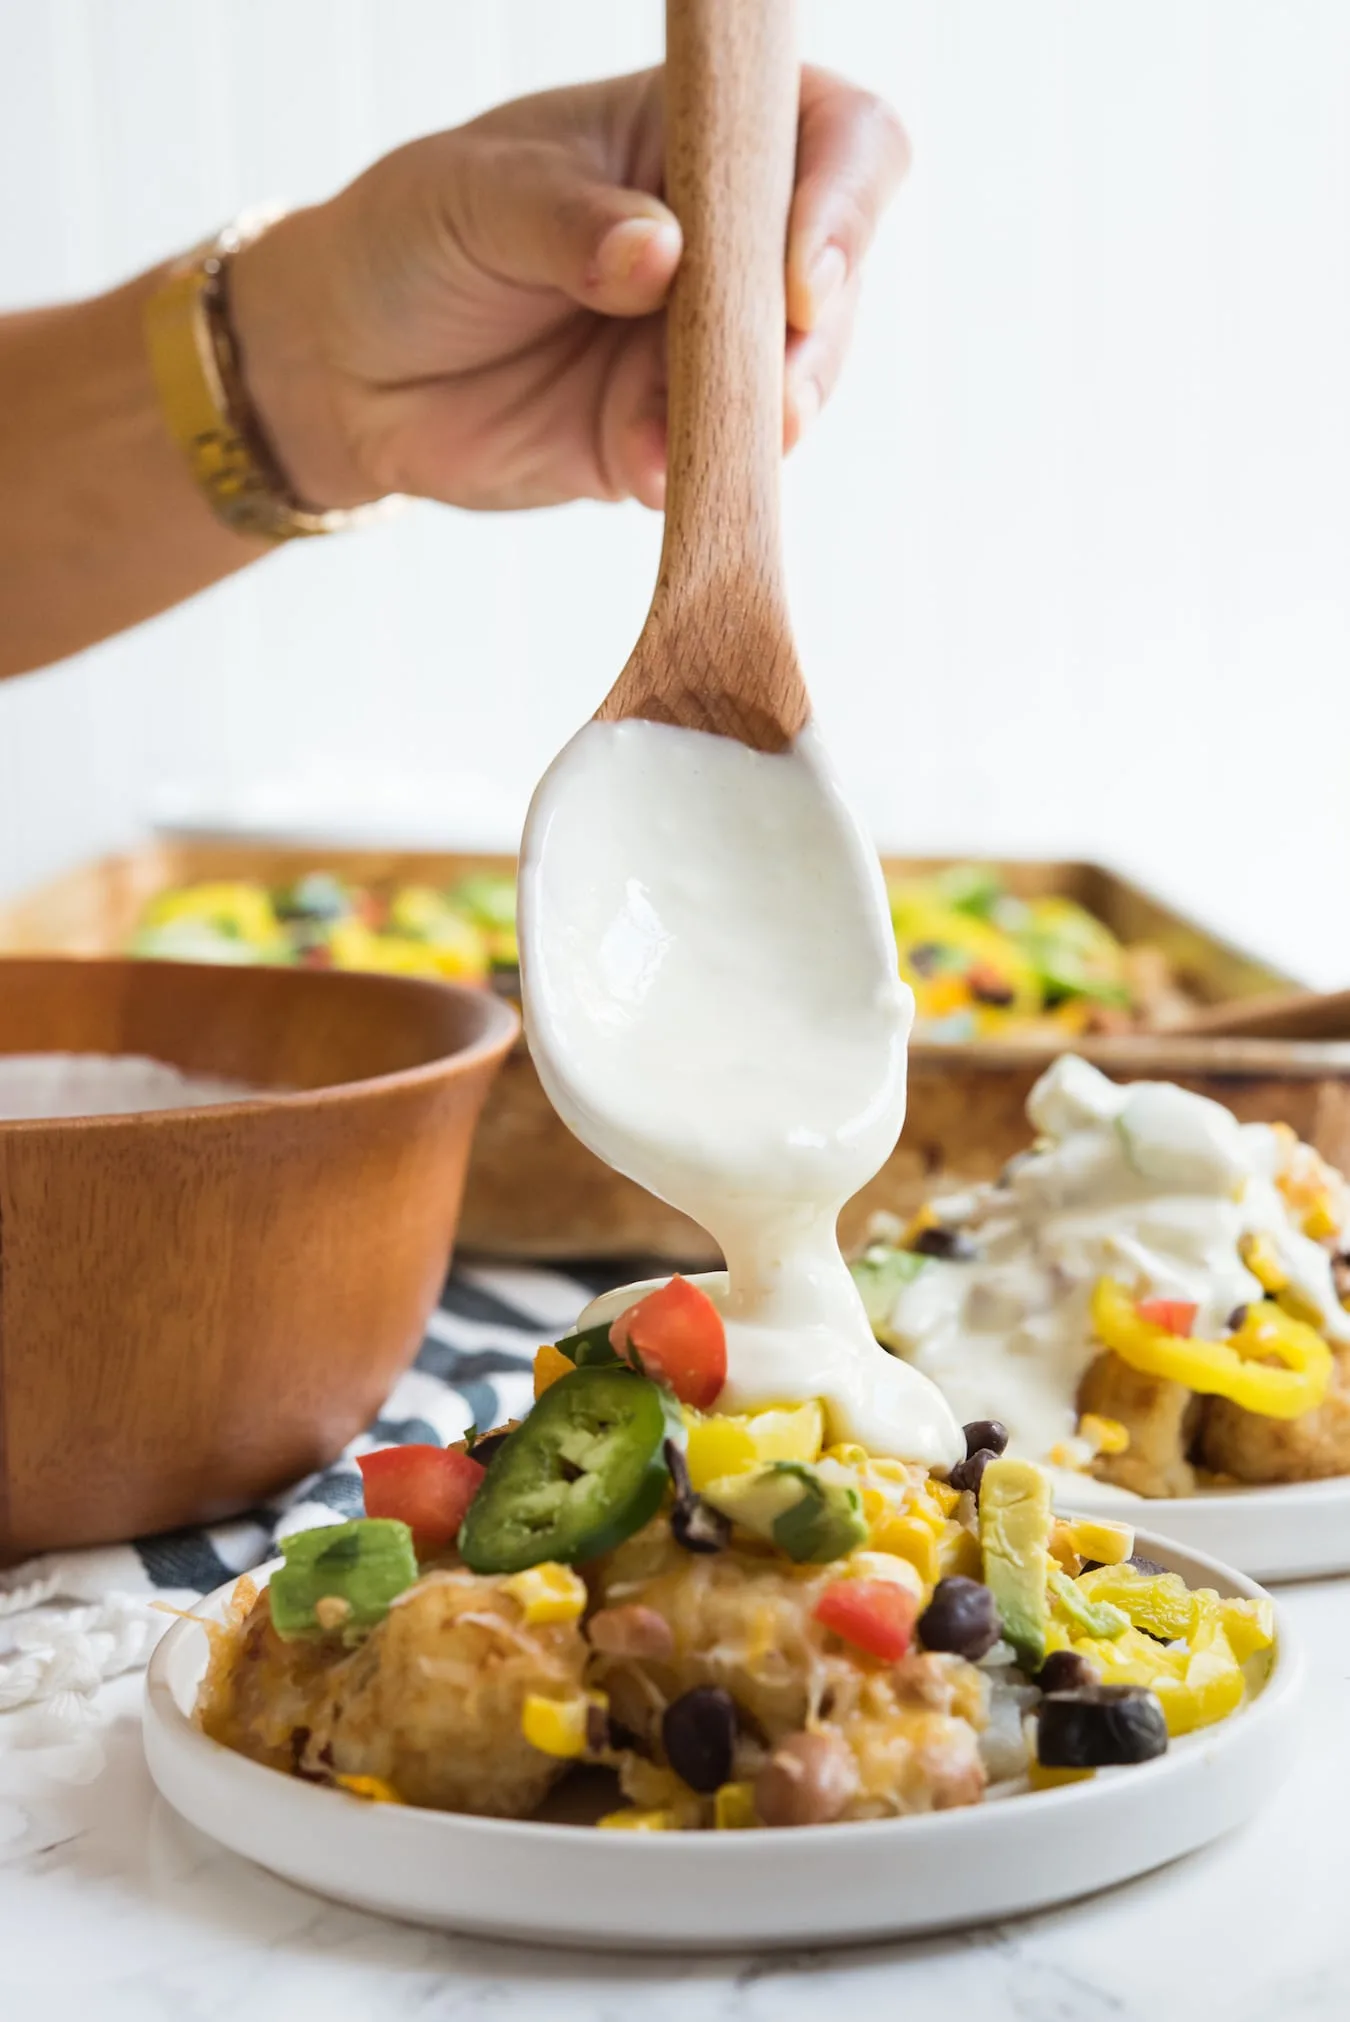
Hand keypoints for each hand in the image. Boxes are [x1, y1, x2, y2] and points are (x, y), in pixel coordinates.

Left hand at [231, 67, 907, 513]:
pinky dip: (696, 476)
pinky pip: (719, 465)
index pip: (832, 135)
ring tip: (695, 444)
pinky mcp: (671, 438)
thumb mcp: (472, 198)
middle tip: (770, 396)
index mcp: (694, 135)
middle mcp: (724, 241)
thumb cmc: (409, 239)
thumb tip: (659, 254)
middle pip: (835, 278)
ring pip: (796, 384)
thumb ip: (565, 221)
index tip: (800, 277)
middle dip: (810, 343)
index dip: (844, 196)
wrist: (346, 369)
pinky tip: (646, 476)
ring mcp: (705, 347)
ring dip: (761, 420)